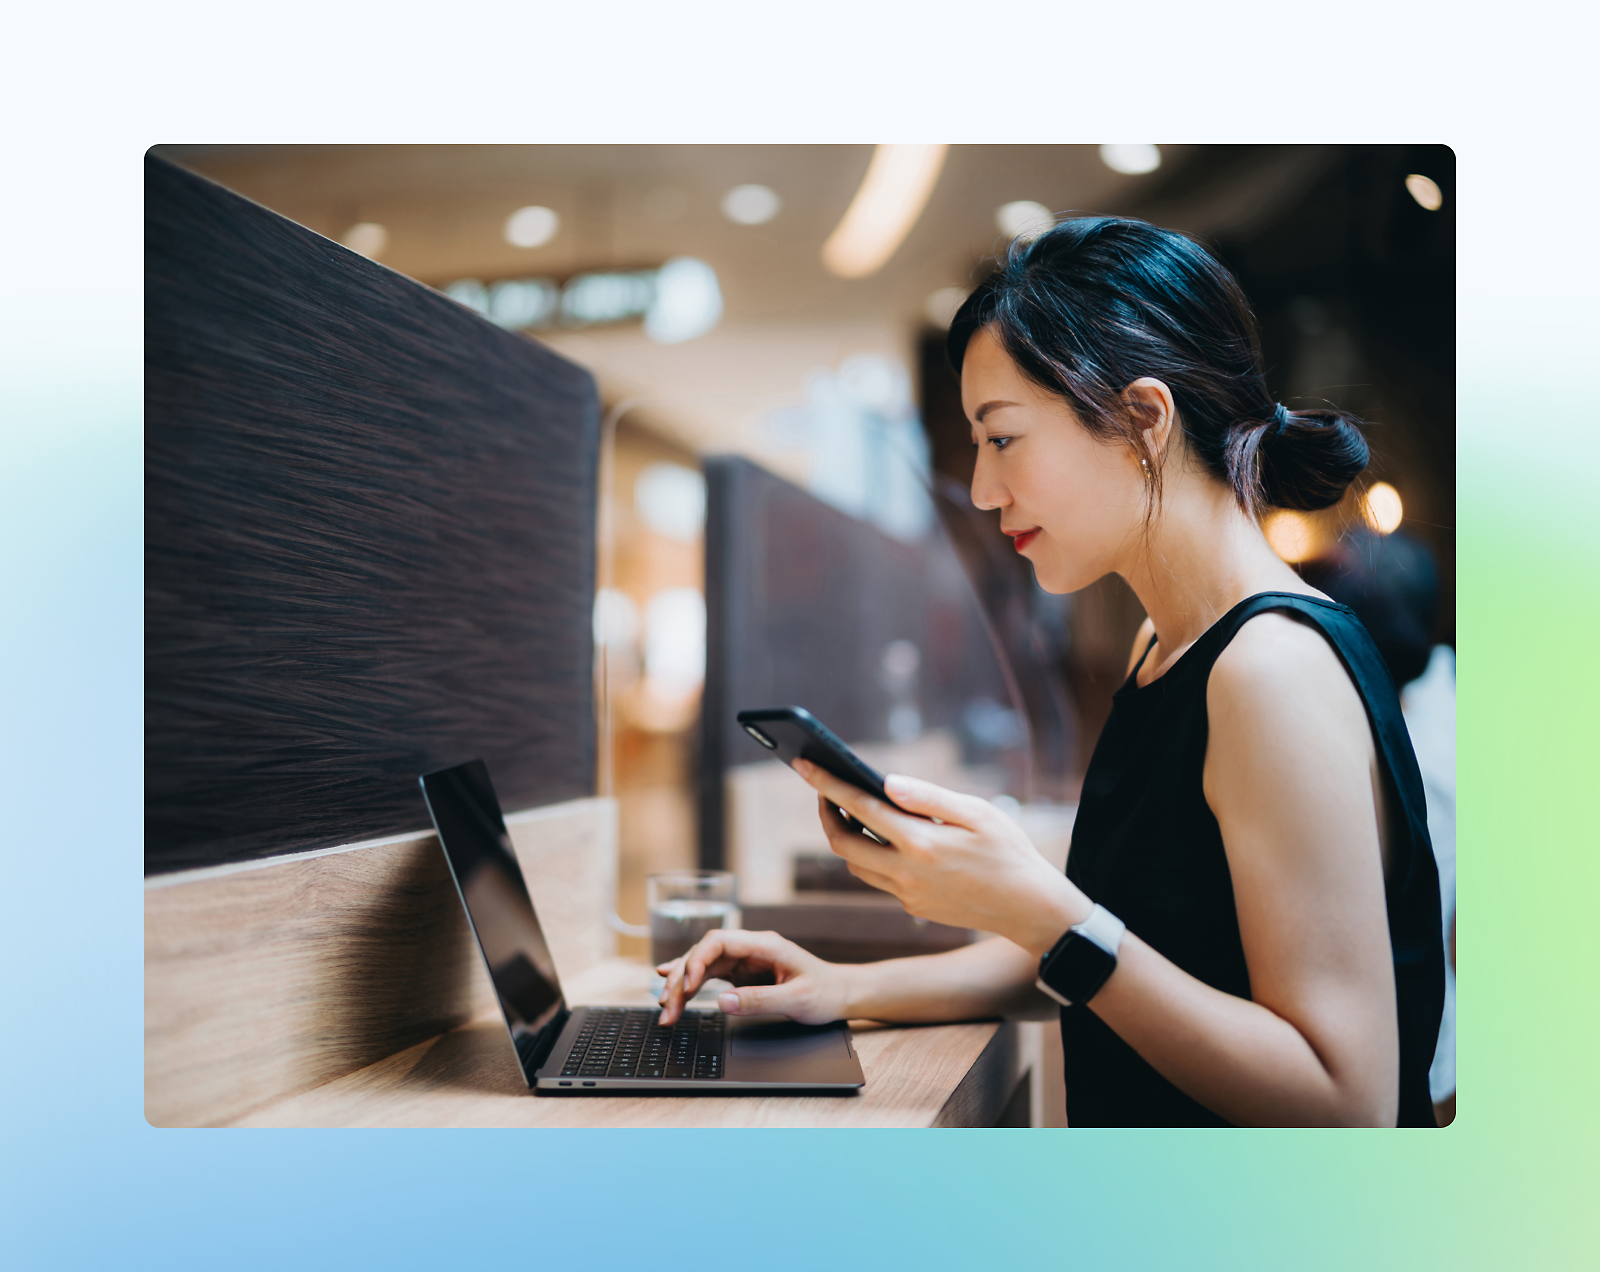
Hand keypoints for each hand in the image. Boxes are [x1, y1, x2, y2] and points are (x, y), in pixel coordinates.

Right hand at [655, 929, 852, 1025]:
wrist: (840, 994)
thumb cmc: (825, 993)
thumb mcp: (797, 1000)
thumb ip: (759, 1001)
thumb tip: (722, 1003)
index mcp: (764, 945)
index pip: (719, 941)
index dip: (697, 960)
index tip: (687, 987)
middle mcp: (750, 948)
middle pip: (704, 954)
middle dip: (682, 979)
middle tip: (667, 1008)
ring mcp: (744, 960)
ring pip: (702, 965)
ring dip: (682, 985)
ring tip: (666, 1008)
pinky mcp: (742, 974)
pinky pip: (709, 975)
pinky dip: (692, 985)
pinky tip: (674, 989)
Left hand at [796, 760, 1088, 954]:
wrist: (1030, 909)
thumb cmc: (1010, 853)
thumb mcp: (978, 813)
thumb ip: (929, 797)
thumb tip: (886, 781)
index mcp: (921, 843)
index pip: (859, 808)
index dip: (826, 784)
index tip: (804, 763)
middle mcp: (906, 873)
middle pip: (842, 844)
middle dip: (825, 813)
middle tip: (823, 788)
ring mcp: (908, 895)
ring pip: (856, 865)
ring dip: (846, 838)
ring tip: (849, 809)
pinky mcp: (914, 907)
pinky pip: (879, 879)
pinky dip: (872, 855)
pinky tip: (883, 837)